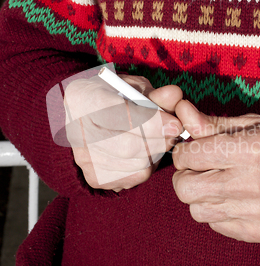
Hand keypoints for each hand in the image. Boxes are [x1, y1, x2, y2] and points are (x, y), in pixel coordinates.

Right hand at [64, 74, 182, 190]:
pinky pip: (133, 177)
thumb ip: (154, 94)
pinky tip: (144, 152)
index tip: (175, 124)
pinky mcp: (95, 177)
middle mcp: (78, 130)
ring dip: (155, 153)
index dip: (151, 123)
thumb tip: (175, 96)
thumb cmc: (115, 97)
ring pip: (135, 165)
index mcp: (83, 98)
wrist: (88, 116)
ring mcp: (84, 158)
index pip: (118, 116)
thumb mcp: (134, 87)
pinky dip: (147, 166)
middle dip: (159, 141)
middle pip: (127, 146)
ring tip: (157, 140)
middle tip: (173, 134)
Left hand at [172, 101, 259, 242]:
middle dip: (184, 176)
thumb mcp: (253, 124)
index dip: (183, 152)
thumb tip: (180, 113)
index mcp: (250, 149)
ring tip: (217, 183)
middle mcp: (251, 184)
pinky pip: (216, 225)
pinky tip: (233, 198)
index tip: (191, 151)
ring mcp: (256, 212)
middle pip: (185, 189)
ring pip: (196, 210)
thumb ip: (212, 123)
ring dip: (200, 196)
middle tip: (196, 169)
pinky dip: (217, 211)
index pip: (189, 156)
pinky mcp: (259, 232)